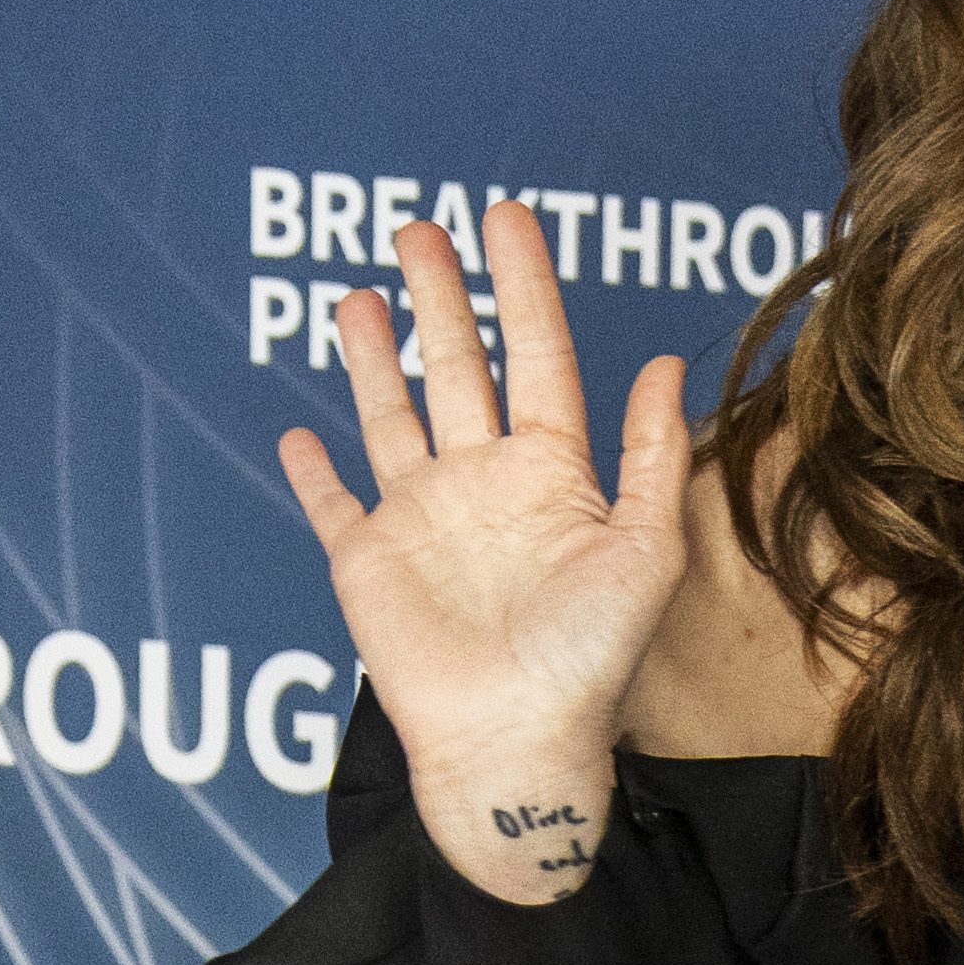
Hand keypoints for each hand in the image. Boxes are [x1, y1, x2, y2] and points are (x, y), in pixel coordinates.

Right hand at [279, 201, 690, 901]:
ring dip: (374, 356)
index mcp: (554, 473)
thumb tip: (664, 363)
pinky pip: (332, 505)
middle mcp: (485, 483)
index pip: (538, 355)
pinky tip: (299, 433)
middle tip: (421, 228)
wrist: (519, 744)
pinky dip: (312, 470)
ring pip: (392, 415)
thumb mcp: (646, 551)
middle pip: (460, 366)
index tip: (506, 219)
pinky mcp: (367, 563)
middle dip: (441, 297)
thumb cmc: (595, 660)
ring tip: (360, 292)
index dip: (523, 286)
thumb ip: (652, 458)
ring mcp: (422, 520)